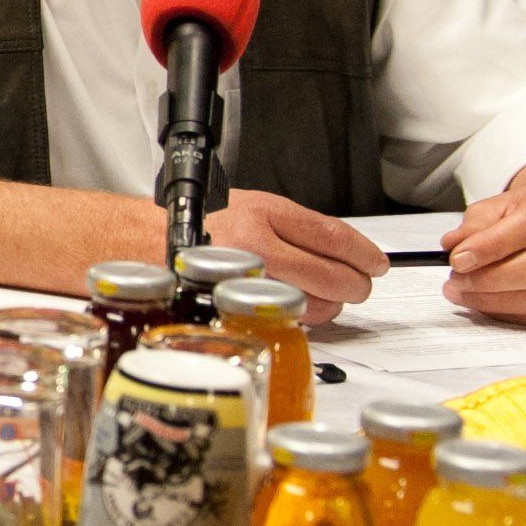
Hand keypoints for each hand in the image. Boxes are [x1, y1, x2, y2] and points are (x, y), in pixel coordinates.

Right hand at [204, 190, 388, 310]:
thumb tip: (341, 248)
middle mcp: (257, 245)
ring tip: (324, 297)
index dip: (364, 253)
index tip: (376, 262)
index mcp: (264, 212)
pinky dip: (302, 316)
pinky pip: (288, 319)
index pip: (333, 236)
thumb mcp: (250, 205)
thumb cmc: (198, 225)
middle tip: (359, 285)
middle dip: (355, 284)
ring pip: (316, 303)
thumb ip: (295, 226)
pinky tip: (295, 305)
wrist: (148, 242)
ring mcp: (247, 279)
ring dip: (330, 305)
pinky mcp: (238, 306)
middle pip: (332, 274)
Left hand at [445, 180, 525, 324]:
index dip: (492, 246)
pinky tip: (484, 304)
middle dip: (491, 279)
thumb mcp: (499, 206)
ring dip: (493, 301)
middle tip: (456, 280)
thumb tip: (453, 246)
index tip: (458, 259)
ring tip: (461, 293)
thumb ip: (475, 225)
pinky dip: (507, 314)